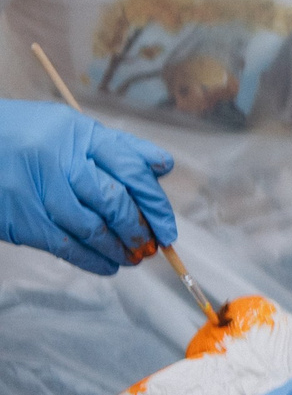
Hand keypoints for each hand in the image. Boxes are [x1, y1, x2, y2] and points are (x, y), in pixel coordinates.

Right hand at [0, 98, 178, 275]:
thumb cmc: (27, 136)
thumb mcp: (71, 129)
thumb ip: (118, 146)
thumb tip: (162, 166)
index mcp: (80, 134)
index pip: (131, 169)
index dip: (155, 203)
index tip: (168, 227)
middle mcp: (61, 160)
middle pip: (114, 200)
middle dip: (139, 228)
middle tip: (153, 245)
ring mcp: (39, 190)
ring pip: (91, 227)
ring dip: (117, 248)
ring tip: (133, 258)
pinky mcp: (21, 218)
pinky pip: (63, 245)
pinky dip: (90, 260)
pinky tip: (106, 266)